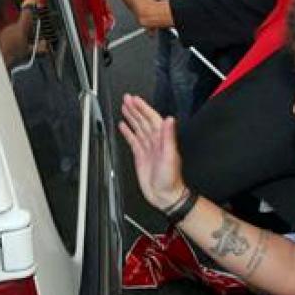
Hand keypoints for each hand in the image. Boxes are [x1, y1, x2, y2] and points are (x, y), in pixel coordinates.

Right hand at [118, 94, 185, 210]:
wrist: (165, 196)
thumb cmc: (171, 179)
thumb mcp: (170, 156)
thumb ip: (169, 137)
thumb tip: (169, 119)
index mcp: (163, 139)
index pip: (152, 118)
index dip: (143, 108)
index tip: (135, 99)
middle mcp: (155, 142)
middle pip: (143, 120)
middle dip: (135, 109)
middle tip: (127, 98)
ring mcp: (148, 148)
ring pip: (138, 128)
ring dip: (131, 117)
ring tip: (124, 107)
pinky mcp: (141, 156)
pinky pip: (133, 140)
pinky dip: (128, 132)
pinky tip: (123, 126)